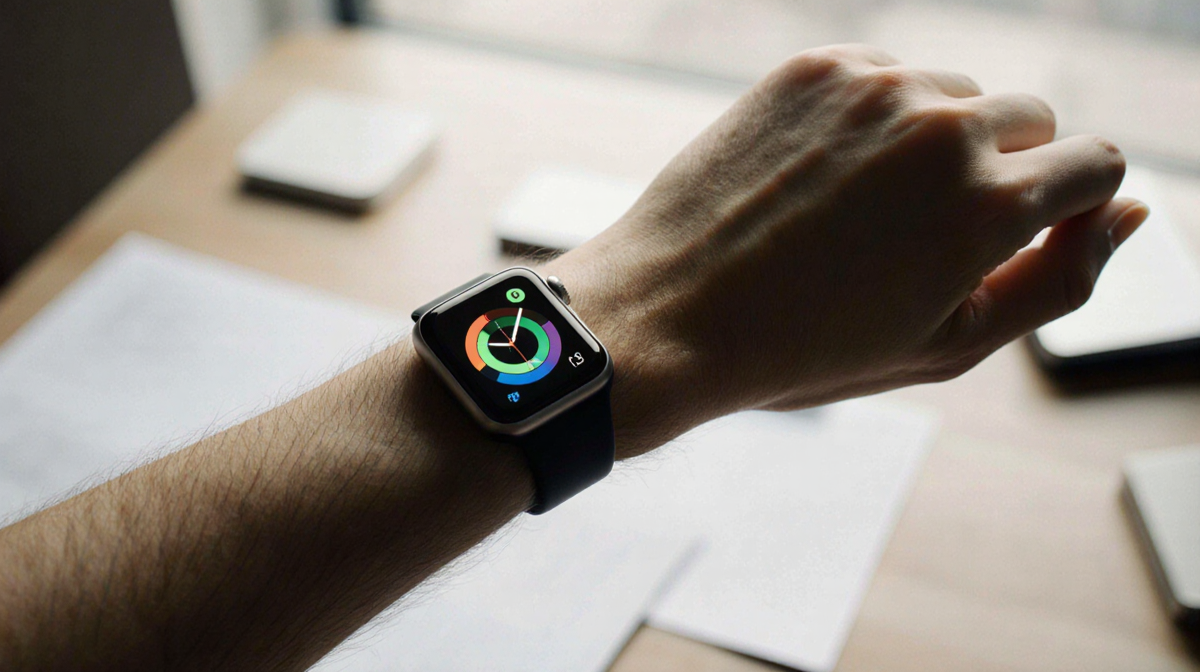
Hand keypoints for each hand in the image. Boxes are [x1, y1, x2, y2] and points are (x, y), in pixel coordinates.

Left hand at [545, 44, 1147, 455]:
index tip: (1022, 233)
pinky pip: (886, 74)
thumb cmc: (808, 347)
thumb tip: (1133, 212)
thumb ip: (1059, 280)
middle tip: (926, 236)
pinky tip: (823, 175)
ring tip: (864, 211)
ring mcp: (874, 87)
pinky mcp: (814, 67)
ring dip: (936, 138)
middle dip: (1003, 170)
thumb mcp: (950, 345)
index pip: (1100, 164)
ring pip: (955, 91)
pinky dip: (874, 115)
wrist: (671, 314)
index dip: (1069, 204)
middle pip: (1032, 119)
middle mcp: (943, 128)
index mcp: (990, 206)